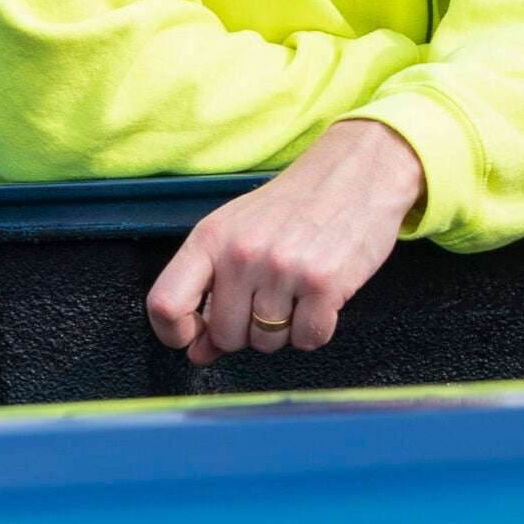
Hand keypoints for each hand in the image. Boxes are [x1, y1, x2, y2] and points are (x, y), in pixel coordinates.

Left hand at [144, 118, 422, 365]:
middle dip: (248, 329)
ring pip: (268, 343)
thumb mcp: (240, 233)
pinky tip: (321, 296)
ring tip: (298, 287)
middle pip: (225, 336)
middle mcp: (242, 253)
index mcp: (211, 237)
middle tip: (271, 295)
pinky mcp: (323, 283)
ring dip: (285, 327)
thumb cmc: (296, 204)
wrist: (359, 172)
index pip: (165, 305)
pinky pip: (308, 339)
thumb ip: (211, 291)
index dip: (175, 333)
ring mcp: (283, 269)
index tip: (195, 336)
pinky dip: (317, 328)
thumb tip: (197, 351)